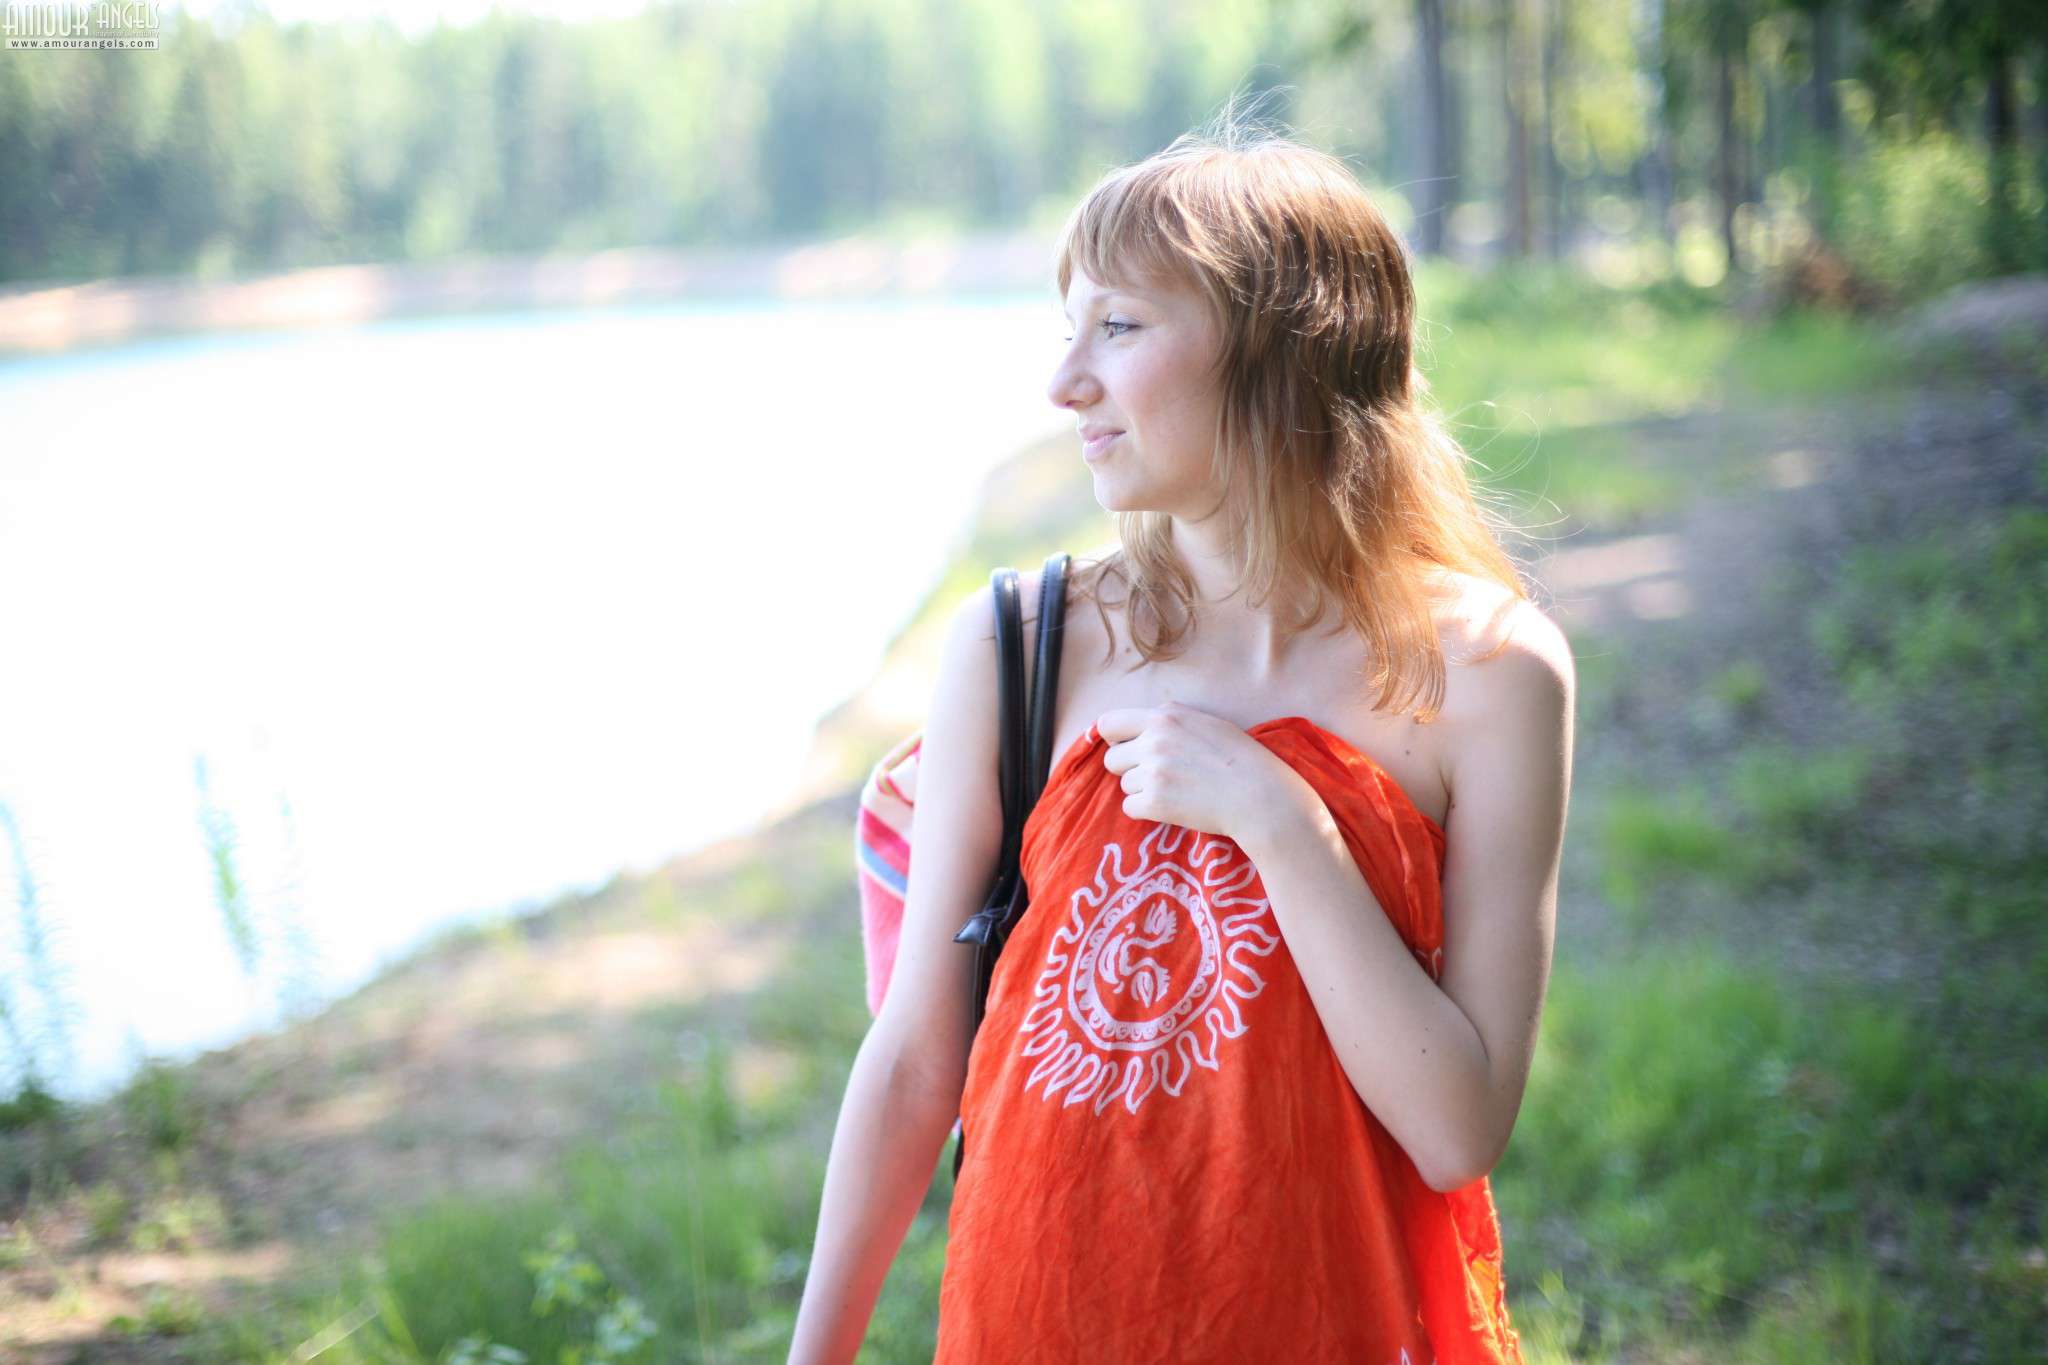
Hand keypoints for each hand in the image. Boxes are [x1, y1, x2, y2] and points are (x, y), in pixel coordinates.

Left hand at [1096, 700, 1319, 845]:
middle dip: (1130, 769)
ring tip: (1176, 791)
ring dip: (1143, 791)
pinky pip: (1130, 807)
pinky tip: (1173, 807)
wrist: (1261, 796)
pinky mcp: (1155, 802)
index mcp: (1164, 717)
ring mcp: (1153, 772)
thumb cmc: (1241, 759)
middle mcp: (1154, 741)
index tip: (1127, 750)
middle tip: (1160, 777)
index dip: (1115, 740)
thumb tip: (1139, 727)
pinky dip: (1147, 811)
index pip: (1108, 723)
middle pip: (1112, 759)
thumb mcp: (1205, 722)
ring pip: (1124, 785)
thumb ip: (1170, 721)